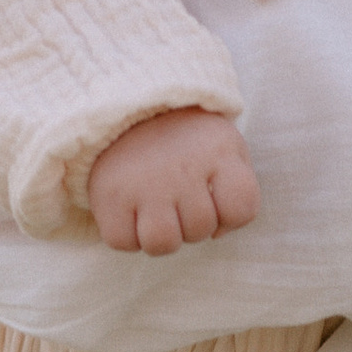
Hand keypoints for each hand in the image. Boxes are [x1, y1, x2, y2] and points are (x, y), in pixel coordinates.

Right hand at [86, 108, 259, 254]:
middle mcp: (182, 166)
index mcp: (218, 149)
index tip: (214, 197)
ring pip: (162, 243)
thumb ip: (237, 190)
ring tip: (156, 210)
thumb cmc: (185, 140)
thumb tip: (217, 233)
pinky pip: (123, 242)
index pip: (242, 208)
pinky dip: (127, 235)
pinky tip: (130, 210)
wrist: (126, 107)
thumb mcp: (224, 147)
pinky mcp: (108, 195)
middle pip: (200, 230)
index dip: (231, 216)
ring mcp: (143, 181)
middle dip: (192, 223)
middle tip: (177, 196)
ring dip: (161, 236)